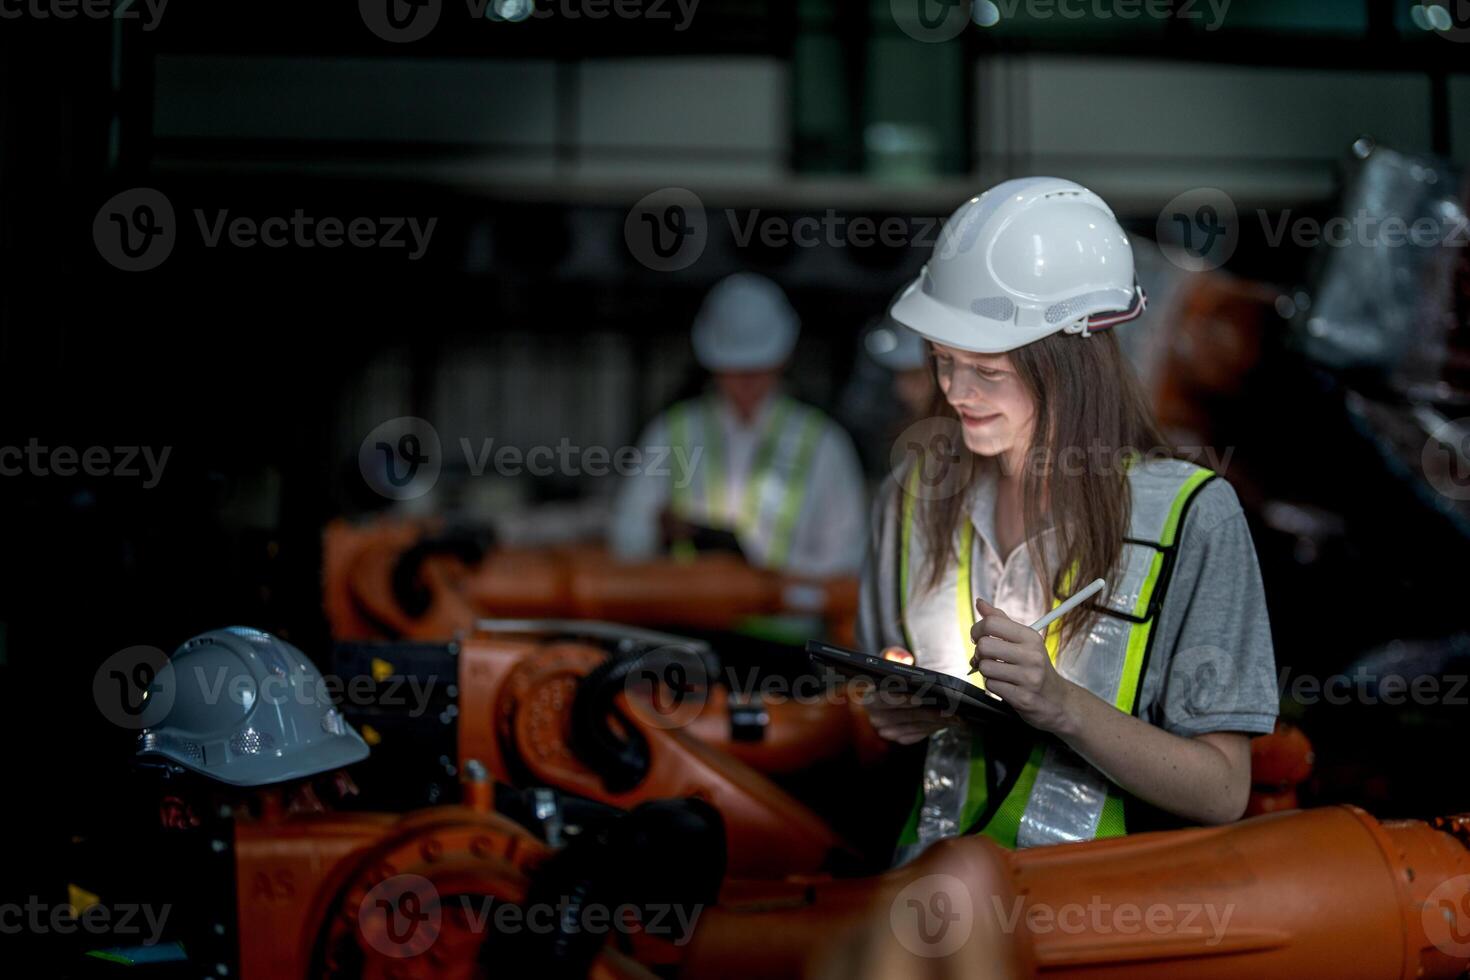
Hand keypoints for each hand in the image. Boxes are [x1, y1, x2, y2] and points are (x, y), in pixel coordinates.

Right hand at [863, 647, 960, 744]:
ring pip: (917, 726)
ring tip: (958, 715)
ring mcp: (887, 731)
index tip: (932, 695)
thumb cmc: (894, 676)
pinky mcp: (900, 738)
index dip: (911, 698)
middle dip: (932, 711)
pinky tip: (950, 721)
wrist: (895, 693)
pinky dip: (936, 727)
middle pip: (908, 715)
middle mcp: (875, 718)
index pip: (890, 699)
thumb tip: (904, 658)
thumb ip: (893, 654)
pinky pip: (920, 734)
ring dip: (939, 721)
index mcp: (870, 698)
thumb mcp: (890, 660)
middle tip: (953, 707)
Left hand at [969, 598, 1076, 733]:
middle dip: (979, 653)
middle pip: (984, 646)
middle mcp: (1032, 656)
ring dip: (985, 671)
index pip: (992, 623)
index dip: (977, 629)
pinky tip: (1005, 685)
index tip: (978, 637)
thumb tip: (980, 603)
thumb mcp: (1024, 641)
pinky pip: (990, 686)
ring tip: (998, 672)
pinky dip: (992, 685)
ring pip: (984, 667)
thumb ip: (1001, 621)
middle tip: (987, 657)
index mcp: (1031, 637)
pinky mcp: (1023, 698)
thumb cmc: (1035, 667)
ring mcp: (1028, 678)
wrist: (1057, 700)